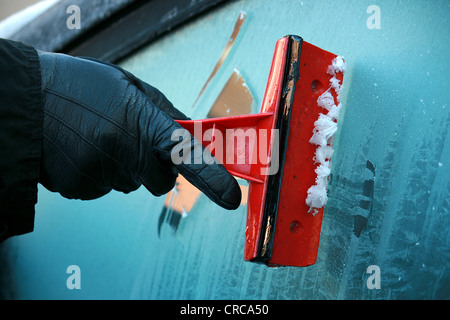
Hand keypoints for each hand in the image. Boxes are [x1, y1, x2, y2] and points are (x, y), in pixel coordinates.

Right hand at [38, 51, 240, 208]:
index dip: (212, 178)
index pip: (186, 154)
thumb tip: (190, 134)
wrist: (23, 100)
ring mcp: (101, 173)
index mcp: (140, 120)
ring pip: (131, 183)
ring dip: (123, 167)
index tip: (230, 197)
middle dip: (154, 166)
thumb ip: (163, 111)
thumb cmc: (79, 87)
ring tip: (97, 137)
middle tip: (130, 140)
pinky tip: (83, 150)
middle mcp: (123, 150)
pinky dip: (100, 174)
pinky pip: (106, 187)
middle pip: (160, 180)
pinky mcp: (81, 189)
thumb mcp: (127, 86)